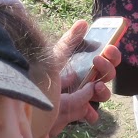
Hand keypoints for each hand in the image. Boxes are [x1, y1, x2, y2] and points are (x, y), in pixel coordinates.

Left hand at [50, 20, 117, 135]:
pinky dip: (92, 113)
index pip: (106, 59)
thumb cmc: (40, 75)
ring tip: (96, 87)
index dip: (112, 54)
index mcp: (85, 66)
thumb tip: (83, 23)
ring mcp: (83, 98)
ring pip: (103, 95)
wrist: (25, 98)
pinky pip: (91, 115)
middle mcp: (87, 81)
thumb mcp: (54, 57)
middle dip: (107, 68)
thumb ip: (69, 41)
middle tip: (97, 61)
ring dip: (104, 90)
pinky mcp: (76, 113)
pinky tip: (88, 111)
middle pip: (107, 76)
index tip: (108, 48)